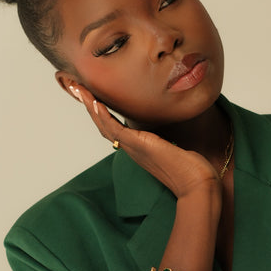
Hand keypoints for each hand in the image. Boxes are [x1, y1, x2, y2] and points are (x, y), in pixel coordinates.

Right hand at [69, 85, 220, 199]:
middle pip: (102, 123)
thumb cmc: (192, 169)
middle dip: (88, 104)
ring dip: (89, 106)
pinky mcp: (139, 146)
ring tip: (76, 88)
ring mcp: (134, 148)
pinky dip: (103, 116)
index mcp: (138, 148)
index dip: (100, 111)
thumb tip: (176, 127)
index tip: (91, 95)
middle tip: (73, 86)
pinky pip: (115, 129)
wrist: (197, 184)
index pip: (114, 126)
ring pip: (103, 124)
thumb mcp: (178, 147)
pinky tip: (95, 102)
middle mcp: (132, 148)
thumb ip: (171, 138)